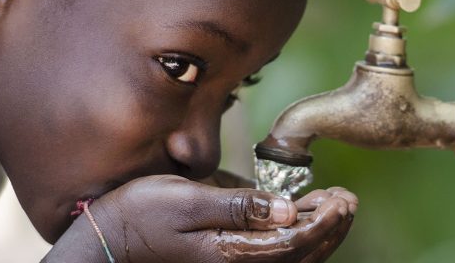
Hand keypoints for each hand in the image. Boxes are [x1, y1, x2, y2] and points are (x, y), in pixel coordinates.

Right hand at [44, 175, 356, 262]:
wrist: (106, 243)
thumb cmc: (140, 216)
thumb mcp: (187, 200)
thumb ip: (240, 206)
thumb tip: (288, 209)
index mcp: (232, 254)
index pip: (296, 243)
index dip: (325, 222)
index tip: (342, 198)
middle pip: (301, 256)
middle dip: (330, 227)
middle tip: (347, 199)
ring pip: (292, 258)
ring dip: (318, 233)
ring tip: (335, 204)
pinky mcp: (227, 260)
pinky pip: (273, 254)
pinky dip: (297, 238)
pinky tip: (302, 216)